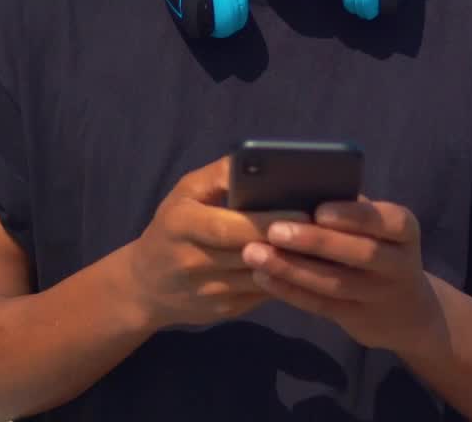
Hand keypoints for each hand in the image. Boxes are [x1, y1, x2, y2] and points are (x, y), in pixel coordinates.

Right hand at [125, 156, 309, 328]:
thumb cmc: (172, 227)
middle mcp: (192, 262)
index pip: (230, 227)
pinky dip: (287, 279)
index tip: (303, 211)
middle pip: (250, 254)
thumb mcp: (185, 193)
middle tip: (325, 228)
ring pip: (263, 278)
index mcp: (181, 225)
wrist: (144, 286)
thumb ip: (219, 175)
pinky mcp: (225, 312)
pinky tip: (310, 266)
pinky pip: (264, 294)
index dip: (267, 222)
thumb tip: (259, 159)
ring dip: (295, 263)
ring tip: (327, 245)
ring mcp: (209, 292)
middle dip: (289, 242)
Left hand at [240, 198, 441, 353]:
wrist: (407, 310)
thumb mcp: (378, 228)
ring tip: (255, 253)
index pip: (390, 221)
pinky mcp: (357, 319)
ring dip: (292, 268)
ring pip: (335, 284)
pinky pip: (321, 306)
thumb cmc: (379, 247)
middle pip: (361, 254)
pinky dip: (290, 291)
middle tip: (274, 230)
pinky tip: (262, 277)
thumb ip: (349, 210)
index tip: (319, 210)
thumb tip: (298, 189)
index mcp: (404, 231)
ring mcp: (380, 296)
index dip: (355, 216)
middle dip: (315, 241)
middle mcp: (399, 264)